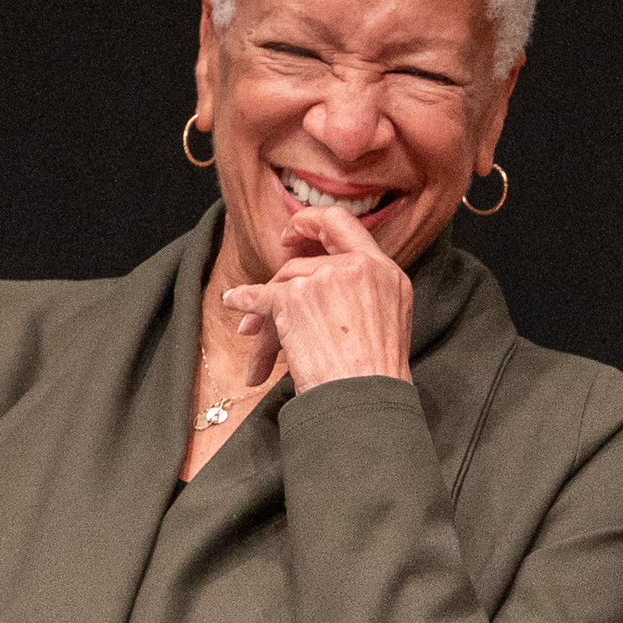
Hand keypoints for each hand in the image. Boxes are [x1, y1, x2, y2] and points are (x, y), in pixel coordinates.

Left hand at [238, 198, 415, 388]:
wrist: (366, 401)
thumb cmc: (375, 377)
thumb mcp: (386, 324)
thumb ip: (361, 297)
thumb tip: (315, 289)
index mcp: (387, 273)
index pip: (345, 226)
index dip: (312, 222)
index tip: (293, 233)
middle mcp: (359, 267)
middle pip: (306, 264)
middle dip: (283, 286)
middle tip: (267, 302)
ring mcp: (326, 278)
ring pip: (284, 284)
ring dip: (268, 318)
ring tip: (259, 349)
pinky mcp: (295, 296)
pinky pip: (260, 297)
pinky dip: (244, 302)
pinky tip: (235, 302)